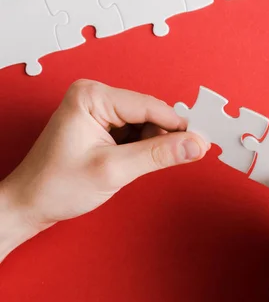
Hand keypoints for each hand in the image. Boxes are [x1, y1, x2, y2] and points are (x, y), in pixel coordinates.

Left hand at [0, 79, 208, 260]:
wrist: (31, 204)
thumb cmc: (56, 185)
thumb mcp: (114, 170)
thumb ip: (159, 155)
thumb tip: (195, 145)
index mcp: (92, 97)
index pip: (150, 106)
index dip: (180, 126)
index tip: (203, 142)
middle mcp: (95, 97)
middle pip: (150, 113)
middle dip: (165, 137)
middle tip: (184, 158)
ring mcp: (99, 111)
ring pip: (146, 124)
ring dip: (153, 146)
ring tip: (136, 167)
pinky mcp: (102, 126)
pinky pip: (136, 133)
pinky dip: (143, 149)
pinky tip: (132, 164)